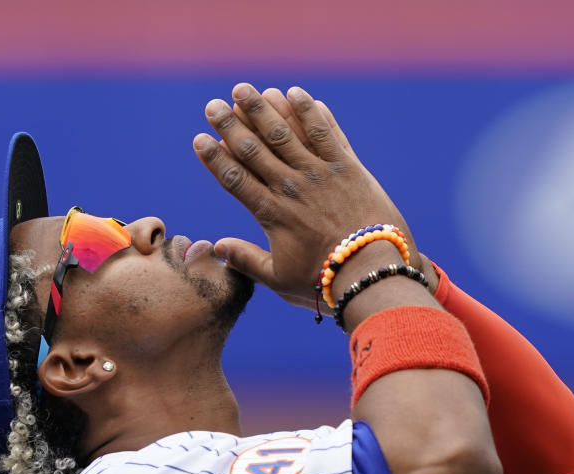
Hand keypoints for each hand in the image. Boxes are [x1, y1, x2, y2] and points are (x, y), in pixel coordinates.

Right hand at [194, 83, 423, 310]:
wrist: (373, 273)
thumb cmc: (325, 283)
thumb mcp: (279, 279)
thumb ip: (246, 260)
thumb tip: (217, 247)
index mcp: (272, 215)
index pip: (235, 179)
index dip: (215, 158)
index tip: (199, 139)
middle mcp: (292, 188)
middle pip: (254, 150)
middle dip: (230, 125)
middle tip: (213, 105)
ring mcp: (320, 174)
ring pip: (285, 134)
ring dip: (263, 109)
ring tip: (244, 90)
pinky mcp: (349, 167)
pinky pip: (326, 132)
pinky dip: (309, 111)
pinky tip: (295, 93)